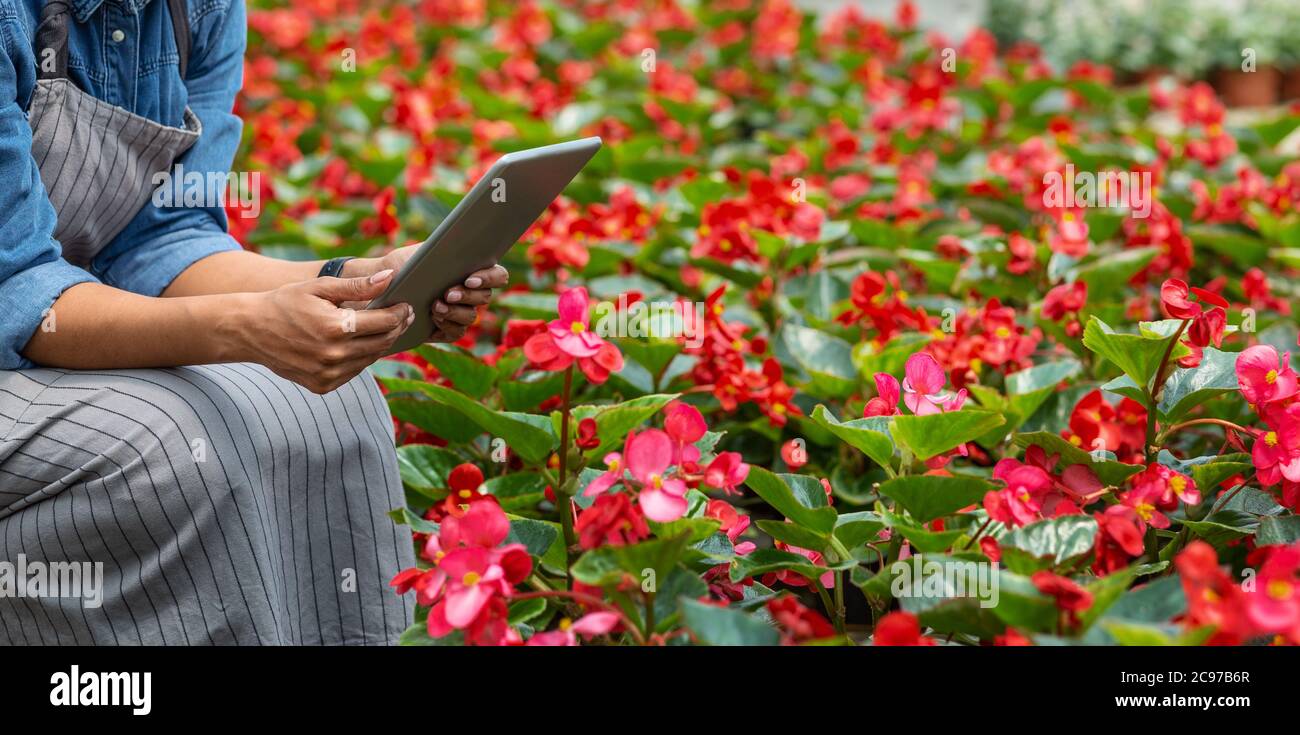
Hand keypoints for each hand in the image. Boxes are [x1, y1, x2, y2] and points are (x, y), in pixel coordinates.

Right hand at [236, 269, 412, 393]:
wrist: (251, 331)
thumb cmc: (286, 302)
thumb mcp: (320, 287)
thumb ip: (357, 286)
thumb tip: (390, 278)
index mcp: (336, 328)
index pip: (384, 322)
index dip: (400, 312)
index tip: (407, 305)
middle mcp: (334, 355)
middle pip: (382, 342)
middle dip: (397, 327)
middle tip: (404, 315)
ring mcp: (328, 374)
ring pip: (371, 359)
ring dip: (382, 343)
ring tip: (385, 327)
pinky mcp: (323, 386)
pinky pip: (354, 372)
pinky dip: (362, 357)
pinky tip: (362, 343)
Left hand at [345, 245, 508, 343]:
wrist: (382, 286)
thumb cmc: (404, 264)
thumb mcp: (420, 252)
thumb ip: (440, 250)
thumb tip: (454, 246)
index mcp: (471, 270)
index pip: (497, 275)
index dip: (489, 278)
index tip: (469, 279)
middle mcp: (470, 292)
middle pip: (485, 297)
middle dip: (467, 296)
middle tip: (447, 294)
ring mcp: (460, 311)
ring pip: (471, 316)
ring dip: (455, 312)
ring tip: (435, 307)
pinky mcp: (447, 329)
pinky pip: (457, 333)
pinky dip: (447, 327)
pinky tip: (433, 321)